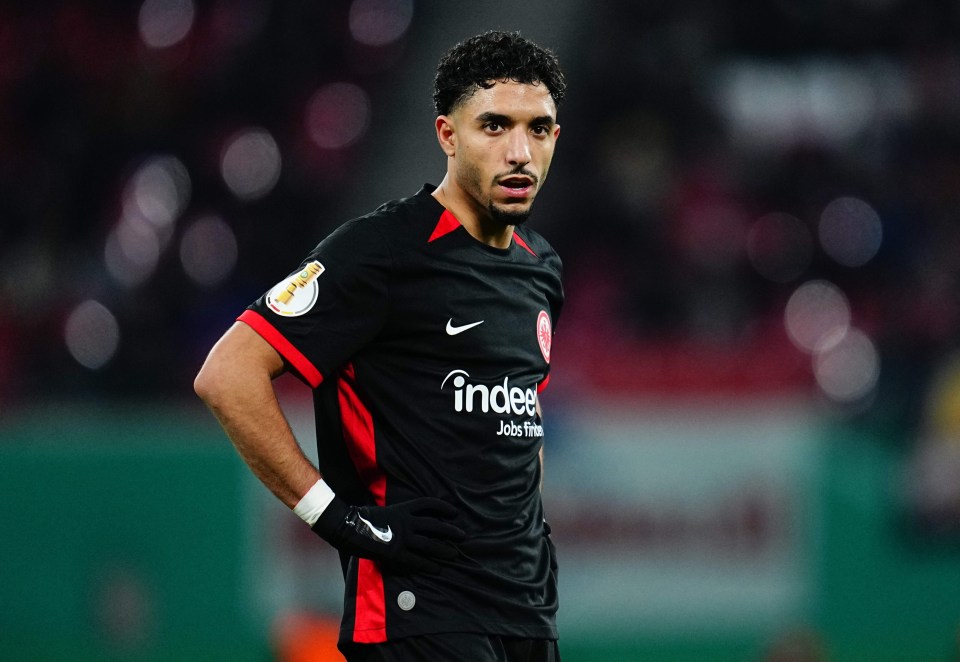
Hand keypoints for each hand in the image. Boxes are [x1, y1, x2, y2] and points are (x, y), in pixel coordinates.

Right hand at [312, 496, 464, 572]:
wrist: (347, 527)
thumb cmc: (361, 519)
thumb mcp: (383, 511)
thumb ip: (396, 515)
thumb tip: (405, 519)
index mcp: (402, 509)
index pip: (428, 504)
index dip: (443, 507)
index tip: (455, 512)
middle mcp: (406, 522)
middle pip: (435, 525)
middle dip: (450, 531)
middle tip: (463, 536)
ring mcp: (402, 538)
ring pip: (430, 544)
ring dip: (444, 549)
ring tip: (454, 554)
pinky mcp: (397, 553)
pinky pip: (417, 560)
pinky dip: (429, 565)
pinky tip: (437, 569)